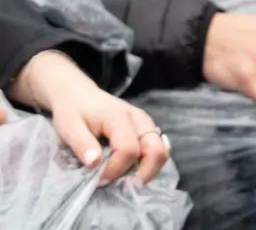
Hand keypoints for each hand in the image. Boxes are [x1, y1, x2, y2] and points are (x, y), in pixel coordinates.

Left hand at [10, 50, 169, 185]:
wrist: (80, 95)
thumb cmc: (73, 112)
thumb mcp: (69, 128)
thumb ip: (82, 145)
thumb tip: (94, 163)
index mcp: (120, 118)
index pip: (129, 150)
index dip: (115, 169)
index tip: (99, 179)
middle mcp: (140, 120)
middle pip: (156, 151)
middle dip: (142, 174)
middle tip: (120, 186)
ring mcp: (146, 124)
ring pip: (162, 151)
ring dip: (147, 170)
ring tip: (125, 180)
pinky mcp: (147, 128)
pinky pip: (157, 148)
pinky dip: (148, 163)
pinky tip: (130, 169)